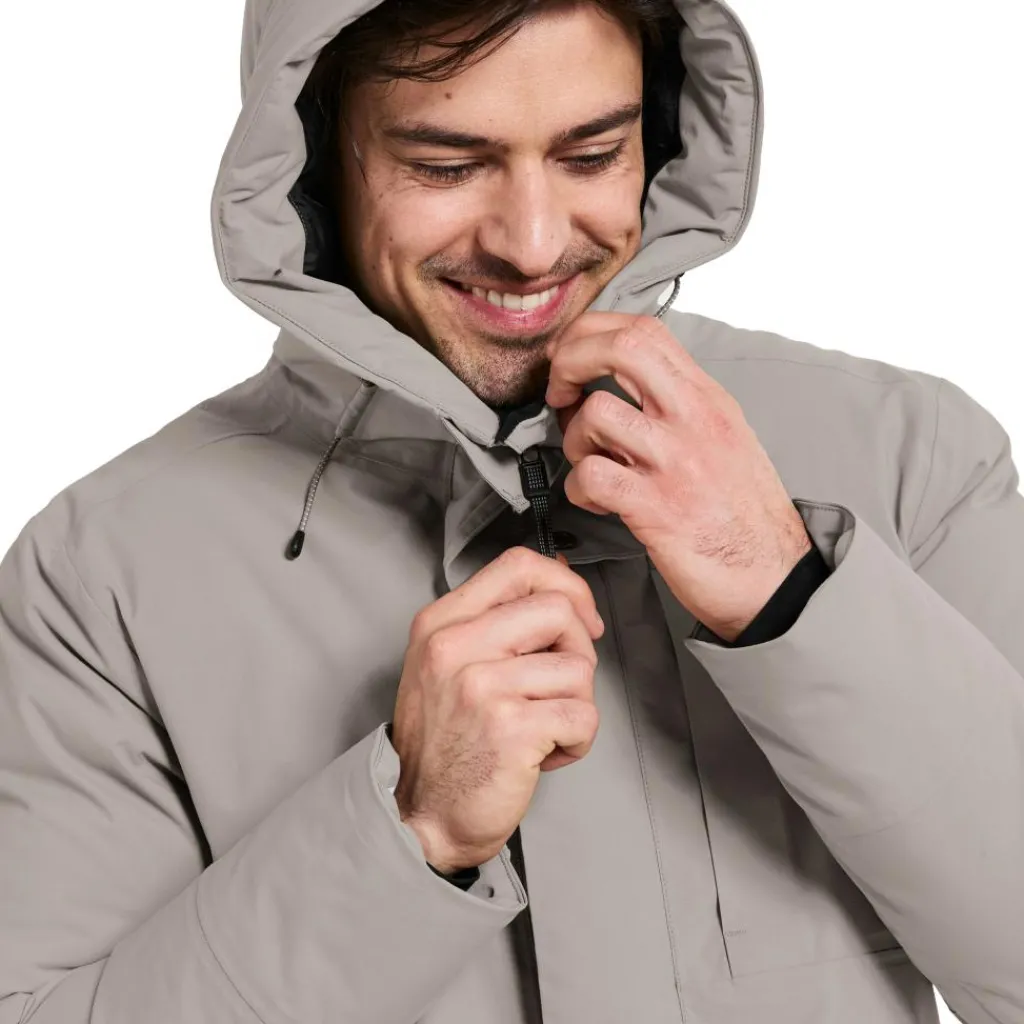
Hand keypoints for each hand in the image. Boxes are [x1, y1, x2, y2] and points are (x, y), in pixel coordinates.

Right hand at [391, 548, 604, 874]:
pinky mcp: (511, 728)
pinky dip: (578, 741)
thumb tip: (562, 584)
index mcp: (442, 622)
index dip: (565, 584)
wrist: (420, 816)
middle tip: (559, 686)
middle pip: (558, 609)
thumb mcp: (448, 663)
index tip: (578, 618)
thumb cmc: (444, 741)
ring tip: (543, 728)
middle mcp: (455, 646)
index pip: (518, 566)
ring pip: (578, 667)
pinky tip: (545, 753)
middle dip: (578, 649)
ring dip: (576, 705)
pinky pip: (584, 716)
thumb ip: (496, 621)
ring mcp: (481, 686)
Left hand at [545, 312, 811, 641]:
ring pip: (596, 414)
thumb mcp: (724, 437)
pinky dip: (577, 487)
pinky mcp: (656, 507)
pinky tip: (595, 500)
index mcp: (707, 397)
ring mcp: (675, 461)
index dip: (593, 333)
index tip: (571, 356)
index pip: (645, 330)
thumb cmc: (744, 513)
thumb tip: (617, 386)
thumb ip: (676, 405)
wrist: (774, 576)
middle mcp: (693, 418)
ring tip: (587, 461)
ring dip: (573, 438)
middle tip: (559, 391)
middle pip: (621, 348)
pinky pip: (590, 476)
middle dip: (570, 359)